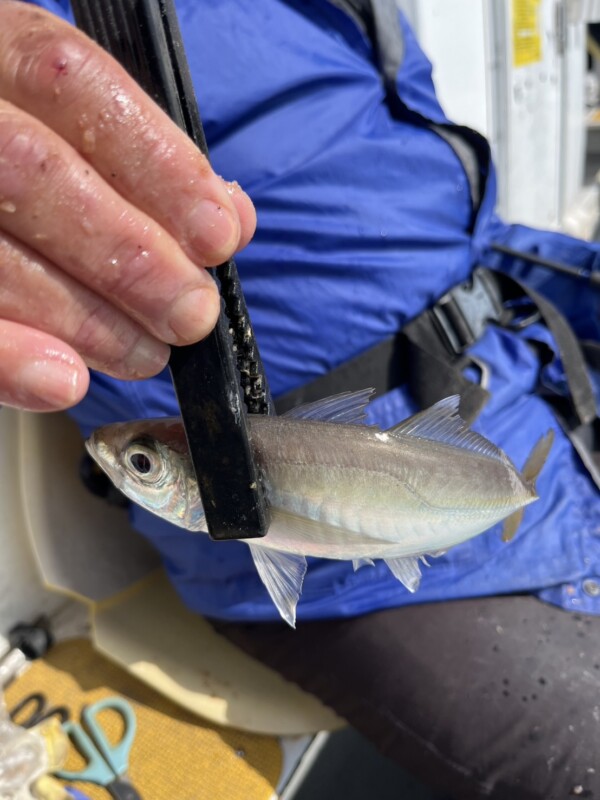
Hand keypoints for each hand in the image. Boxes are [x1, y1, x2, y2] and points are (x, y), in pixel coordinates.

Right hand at [0, 1, 255, 411]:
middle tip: (189, 315)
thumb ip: (150, 172)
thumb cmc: (38, 169)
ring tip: (143, 353)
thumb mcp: (87, 139)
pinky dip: (7, 357)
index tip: (217, 236)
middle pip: (29, 168)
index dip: (156, 163)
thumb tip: (231, 220)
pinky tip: (63, 380)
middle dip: (128, 255)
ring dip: (82, 316)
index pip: (71, 83)